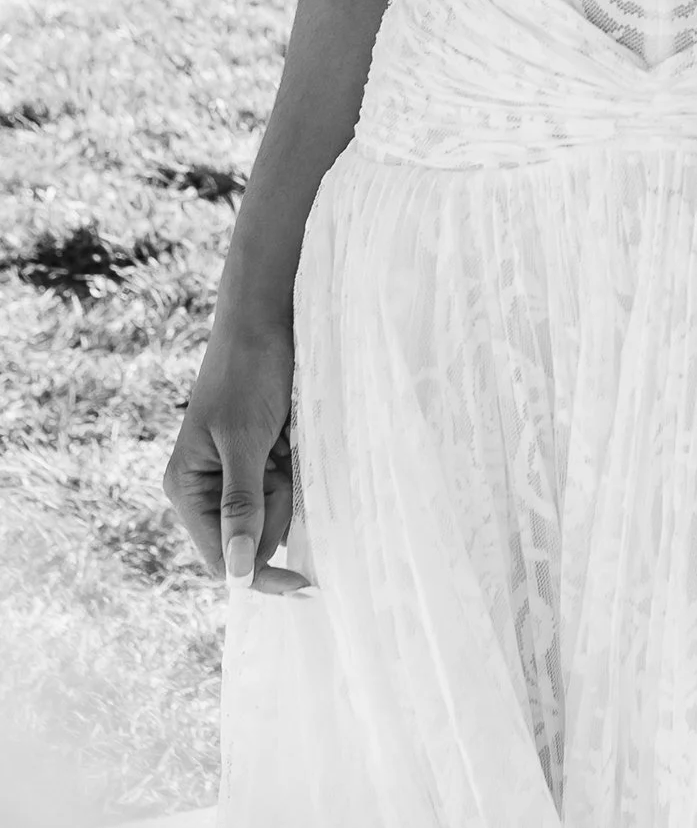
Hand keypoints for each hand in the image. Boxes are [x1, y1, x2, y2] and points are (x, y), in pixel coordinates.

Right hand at [165, 317, 306, 594]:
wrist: (267, 315)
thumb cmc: (250, 373)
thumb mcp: (245, 441)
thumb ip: (242, 505)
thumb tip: (236, 573)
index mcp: (187, 488)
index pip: (219, 556)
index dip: (258, 573)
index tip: (304, 586)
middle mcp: (206, 485)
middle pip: (250, 535)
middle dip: (279, 510)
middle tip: (283, 457)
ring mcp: (235, 469)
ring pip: (274, 509)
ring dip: (292, 485)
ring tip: (287, 437)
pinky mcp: (261, 452)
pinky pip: (285, 482)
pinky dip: (298, 470)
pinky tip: (295, 439)